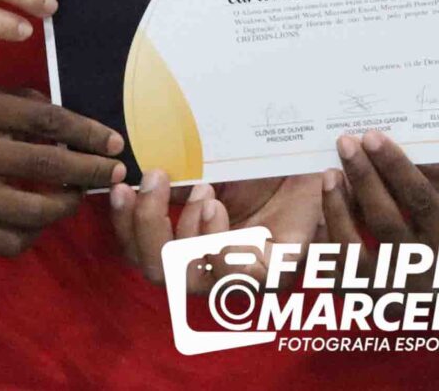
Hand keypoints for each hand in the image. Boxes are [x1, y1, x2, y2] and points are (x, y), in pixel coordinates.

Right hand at [0, 84, 124, 255]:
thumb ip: (30, 107)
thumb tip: (79, 133)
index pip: (48, 121)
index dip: (87, 133)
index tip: (115, 143)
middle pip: (47, 165)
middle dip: (91, 171)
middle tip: (116, 172)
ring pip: (33, 211)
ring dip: (67, 205)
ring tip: (76, 195)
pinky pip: (11, 242)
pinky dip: (34, 233)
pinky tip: (40, 218)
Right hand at [107, 172, 325, 292]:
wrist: (319, 157)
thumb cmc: (268, 164)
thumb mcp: (213, 163)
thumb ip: (179, 173)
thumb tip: (137, 165)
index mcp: (195, 244)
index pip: (142, 253)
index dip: (123, 225)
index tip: (120, 185)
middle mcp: (216, 269)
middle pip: (159, 274)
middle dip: (148, 226)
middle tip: (156, 178)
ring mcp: (246, 276)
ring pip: (191, 281)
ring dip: (185, 233)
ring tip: (203, 190)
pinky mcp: (279, 271)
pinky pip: (236, 275)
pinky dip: (216, 243)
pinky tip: (216, 207)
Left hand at [320, 129, 438, 289]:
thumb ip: (433, 177)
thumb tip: (389, 147)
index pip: (420, 201)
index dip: (394, 168)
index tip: (371, 136)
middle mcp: (427, 276)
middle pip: (385, 223)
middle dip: (363, 179)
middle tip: (345, 143)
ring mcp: (398, 296)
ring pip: (354, 256)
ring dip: (337, 211)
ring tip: (330, 175)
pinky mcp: (374, 305)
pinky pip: (340, 277)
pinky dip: (326, 247)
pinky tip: (320, 215)